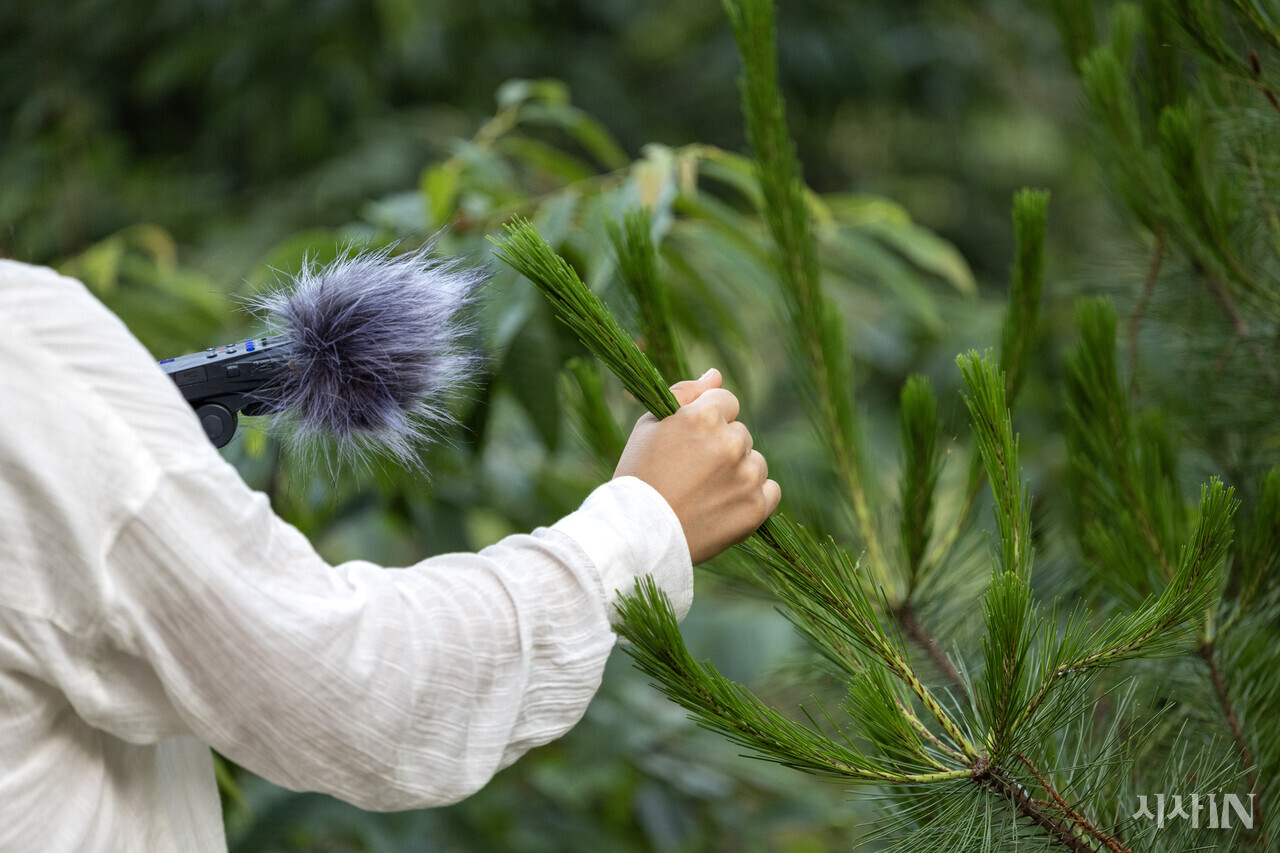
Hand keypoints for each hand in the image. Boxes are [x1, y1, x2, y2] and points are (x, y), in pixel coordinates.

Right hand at [613, 369, 780, 564]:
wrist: (636, 535)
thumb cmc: (638, 476)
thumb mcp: (650, 425)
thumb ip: (685, 393)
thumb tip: (716, 374)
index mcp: (705, 416)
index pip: (726, 402)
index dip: (706, 422)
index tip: (689, 444)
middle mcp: (731, 442)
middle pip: (740, 434)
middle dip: (722, 447)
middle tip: (690, 474)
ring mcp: (746, 477)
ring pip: (755, 462)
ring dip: (738, 472)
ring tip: (704, 493)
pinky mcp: (755, 508)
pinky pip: (770, 491)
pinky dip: (753, 497)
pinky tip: (725, 505)